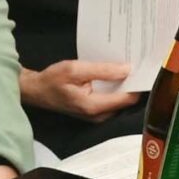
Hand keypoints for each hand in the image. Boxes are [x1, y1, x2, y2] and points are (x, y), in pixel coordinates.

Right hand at [20, 60, 142, 120]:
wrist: (36, 91)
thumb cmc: (52, 80)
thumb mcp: (75, 69)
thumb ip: (102, 70)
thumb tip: (127, 69)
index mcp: (95, 106)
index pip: (129, 97)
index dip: (138, 82)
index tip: (143, 67)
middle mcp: (99, 115)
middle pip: (127, 100)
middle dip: (132, 82)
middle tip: (135, 63)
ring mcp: (97, 116)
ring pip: (121, 100)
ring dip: (124, 84)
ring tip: (126, 66)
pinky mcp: (95, 112)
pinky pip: (112, 100)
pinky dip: (115, 88)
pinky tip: (113, 75)